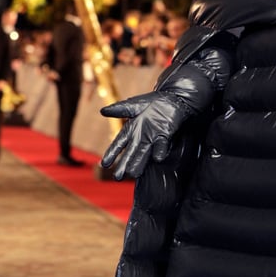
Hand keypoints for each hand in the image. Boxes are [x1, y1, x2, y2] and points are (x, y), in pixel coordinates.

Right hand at [100, 63, 214, 178]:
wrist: (173, 99)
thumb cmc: (153, 103)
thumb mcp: (133, 105)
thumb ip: (119, 109)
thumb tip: (102, 111)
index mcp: (131, 130)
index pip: (119, 144)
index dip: (112, 153)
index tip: (104, 164)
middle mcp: (141, 137)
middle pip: (131, 153)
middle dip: (124, 164)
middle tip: (118, 177)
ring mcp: (153, 138)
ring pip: (144, 153)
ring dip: (139, 163)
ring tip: (134, 174)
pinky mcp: (165, 135)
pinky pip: (161, 144)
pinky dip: (160, 151)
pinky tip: (157, 158)